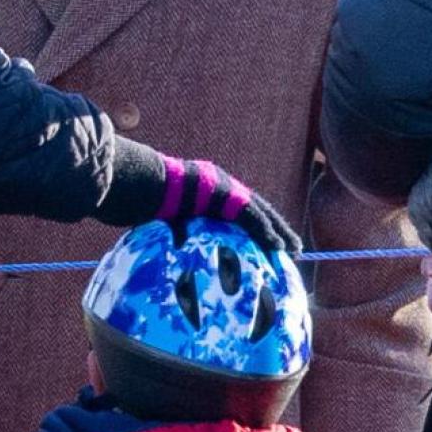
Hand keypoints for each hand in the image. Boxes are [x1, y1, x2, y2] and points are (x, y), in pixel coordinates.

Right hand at [98, 140, 299, 252]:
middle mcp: (220, 183)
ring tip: (293, 248)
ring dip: (278, 230)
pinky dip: (266, 232)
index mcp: (206, 187)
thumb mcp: (161, 215)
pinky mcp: (225, 195)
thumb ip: (173, 228)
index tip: (266, 238)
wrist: (137, 182)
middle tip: (292, 244)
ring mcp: (224, 187)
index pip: (236, 207)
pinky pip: (251, 216)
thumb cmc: (139, 198)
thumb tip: (170, 248)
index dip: (254, 223)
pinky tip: (279, 246)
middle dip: (274, 226)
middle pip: (255, 207)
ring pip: (259, 211)